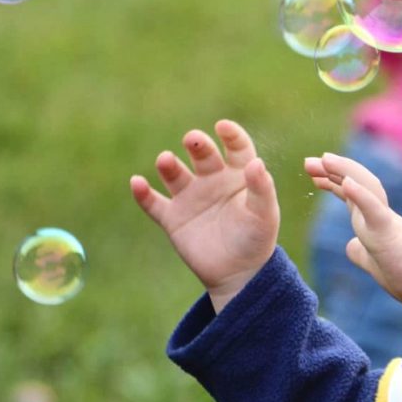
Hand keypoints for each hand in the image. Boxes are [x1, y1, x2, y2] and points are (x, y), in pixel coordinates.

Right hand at [130, 120, 279, 312]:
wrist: (239, 274)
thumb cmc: (256, 240)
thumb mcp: (264, 215)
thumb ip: (262, 189)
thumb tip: (257, 163)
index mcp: (239, 175)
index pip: (236, 148)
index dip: (231, 135)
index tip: (223, 126)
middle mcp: (213, 180)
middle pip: (203, 155)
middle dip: (197, 144)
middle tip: (192, 139)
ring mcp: (191, 198)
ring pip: (175, 174)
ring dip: (168, 165)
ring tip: (166, 160)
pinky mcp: (173, 218)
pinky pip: (153, 203)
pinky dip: (143, 193)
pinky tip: (137, 182)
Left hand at [304, 153, 401, 314]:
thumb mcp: (378, 266)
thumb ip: (364, 253)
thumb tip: (350, 246)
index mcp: (377, 225)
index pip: (352, 197)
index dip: (334, 183)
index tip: (315, 174)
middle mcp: (382, 218)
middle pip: (355, 186)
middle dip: (332, 172)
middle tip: (308, 162)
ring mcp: (387, 224)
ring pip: (365, 188)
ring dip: (344, 172)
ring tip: (324, 160)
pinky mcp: (391, 235)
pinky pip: (374, 211)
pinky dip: (360, 195)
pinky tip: (345, 183)